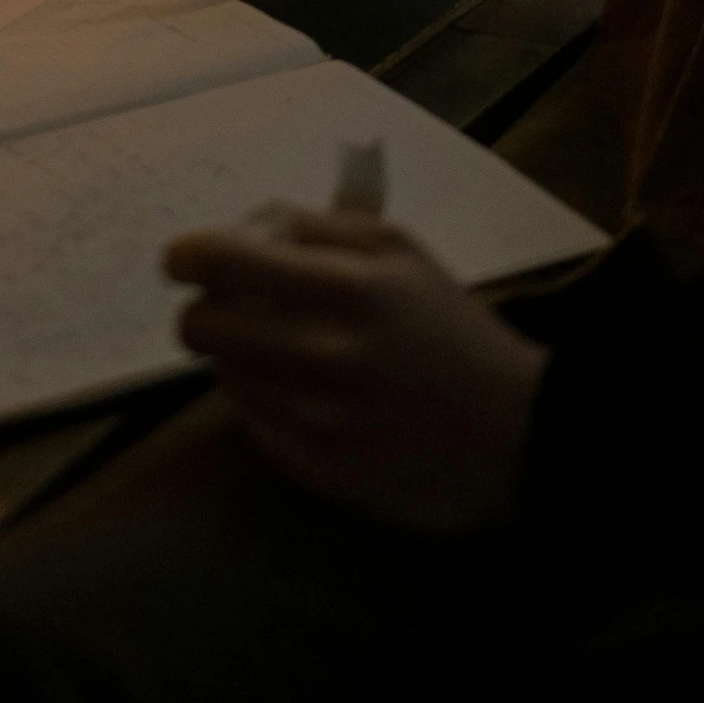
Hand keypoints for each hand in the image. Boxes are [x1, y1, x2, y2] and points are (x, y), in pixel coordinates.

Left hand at [164, 208, 547, 533]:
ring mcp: (321, 422)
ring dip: (237, 357)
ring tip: (280, 352)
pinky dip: (263, 405)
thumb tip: (242, 228)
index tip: (183, 260)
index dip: (186, 255)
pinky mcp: (323, 474)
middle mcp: (326, 355)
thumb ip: (315, 228)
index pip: (220, 260)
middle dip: (204, 309)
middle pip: (201, 326)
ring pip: (224, 377)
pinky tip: (302, 395)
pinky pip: (254, 427)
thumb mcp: (399, 251)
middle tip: (231, 308)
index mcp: (348, 288)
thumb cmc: (452, 328)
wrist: (520, 434)